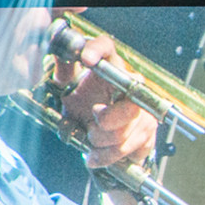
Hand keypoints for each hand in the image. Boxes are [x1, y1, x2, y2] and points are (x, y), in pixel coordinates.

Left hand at [56, 31, 158, 167]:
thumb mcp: (69, 89)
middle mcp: (132, 87)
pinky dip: (108, 158)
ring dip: (101, 145)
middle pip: (127, 108)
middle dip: (104, 125)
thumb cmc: (85, 105)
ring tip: (91, 142)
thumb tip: (55, 47)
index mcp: (110, 68)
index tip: (86, 60)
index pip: (107, 48)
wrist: (101, 135)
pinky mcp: (149, 136)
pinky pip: (129, 152)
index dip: (98, 51)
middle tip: (91, 128)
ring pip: (124, 136)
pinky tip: (99, 155)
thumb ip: (64, 70)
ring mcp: (144, 113)